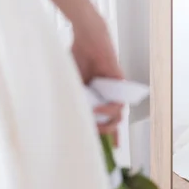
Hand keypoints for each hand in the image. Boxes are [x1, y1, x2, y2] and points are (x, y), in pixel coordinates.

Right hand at [71, 10, 124, 140]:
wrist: (86, 37)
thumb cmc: (76, 57)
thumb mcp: (71, 84)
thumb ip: (72, 100)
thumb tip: (68, 120)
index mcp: (96, 96)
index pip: (103, 120)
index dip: (106, 136)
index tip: (107, 150)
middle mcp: (107, 94)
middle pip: (113, 121)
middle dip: (108, 134)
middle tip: (97, 138)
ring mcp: (114, 89)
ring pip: (118, 114)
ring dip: (107, 121)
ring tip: (95, 118)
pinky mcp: (119, 82)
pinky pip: (121, 101)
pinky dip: (111, 108)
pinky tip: (100, 108)